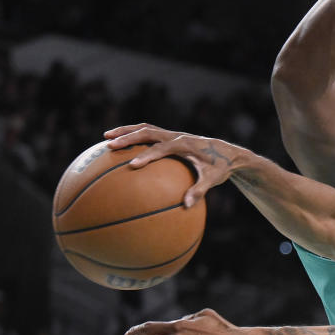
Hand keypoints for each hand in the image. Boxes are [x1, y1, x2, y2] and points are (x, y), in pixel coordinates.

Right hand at [104, 123, 239, 206]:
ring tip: (106, 137)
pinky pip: (149, 133)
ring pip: (145, 128)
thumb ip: (200, 191)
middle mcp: (177, 136)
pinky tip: (121, 144)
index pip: (162, 149)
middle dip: (128, 138)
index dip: (147, 156)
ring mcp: (172, 134)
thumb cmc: (220, 167)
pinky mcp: (170, 137)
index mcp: (185, 144)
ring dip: (126, 131)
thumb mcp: (213, 179)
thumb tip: (186, 205)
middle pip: (148, 132)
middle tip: (110, 145)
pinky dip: (134, 135)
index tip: (132, 165)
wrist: (228, 153)